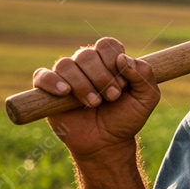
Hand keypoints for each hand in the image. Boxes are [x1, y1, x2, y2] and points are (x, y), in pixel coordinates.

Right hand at [32, 37, 159, 158]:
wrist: (107, 143)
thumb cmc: (126, 118)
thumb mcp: (147, 98)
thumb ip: (145, 75)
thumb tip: (122, 58)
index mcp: (109, 62)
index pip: (107, 45)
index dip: (114, 61)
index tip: (123, 83)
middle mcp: (87, 66)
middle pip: (87, 54)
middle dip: (102, 77)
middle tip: (112, 97)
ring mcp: (66, 77)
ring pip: (66, 64)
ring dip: (82, 84)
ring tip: (94, 103)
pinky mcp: (48, 91)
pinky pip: (42, 75)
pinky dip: (52, 82)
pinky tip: (66, 93)